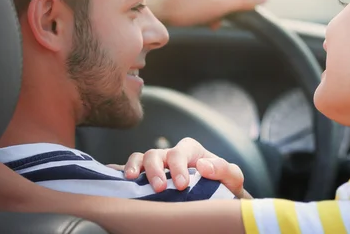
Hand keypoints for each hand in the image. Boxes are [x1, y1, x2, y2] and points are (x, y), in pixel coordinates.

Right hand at [107, 137, 250, 198]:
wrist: (217, 199)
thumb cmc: (223, 186)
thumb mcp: (232, 178)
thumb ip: (224, 169)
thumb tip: (203, 166)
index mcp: (190, 150)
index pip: (180, 152)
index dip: (178, 166)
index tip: (182, 185)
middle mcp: (170, 155)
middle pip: (156, 153)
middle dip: (155, 169)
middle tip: (159, 188)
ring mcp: (156, 166)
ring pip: (140, 158)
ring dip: (134, 167)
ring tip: (132, 179)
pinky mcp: (145, 178)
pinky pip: (129, 170)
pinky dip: (120, 172)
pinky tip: (117, 181)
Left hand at [145, 0, 268, 28]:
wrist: (146, 4)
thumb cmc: (181, 6)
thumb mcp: (217, 6)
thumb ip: (242, 0)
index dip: (221, 10)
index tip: (211, 21)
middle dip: (205, 7)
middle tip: (195, 20)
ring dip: (191, 4)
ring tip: (181, 15)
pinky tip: (171, 8)